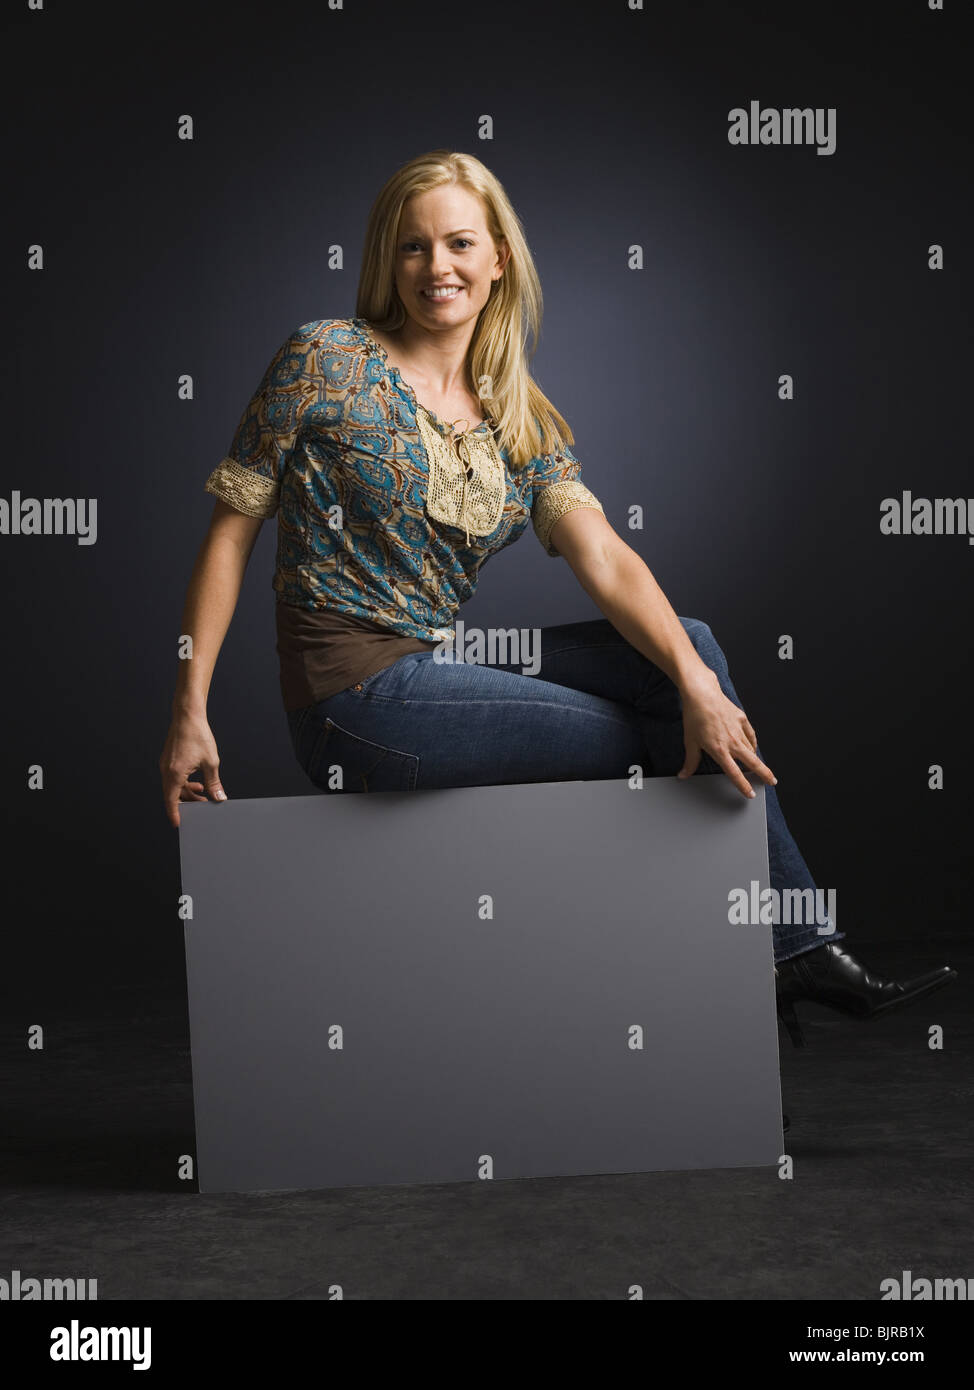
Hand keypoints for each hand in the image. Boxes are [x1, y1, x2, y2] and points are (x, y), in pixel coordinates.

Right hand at [159, 711, 226, 827]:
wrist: (188, 715)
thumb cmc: (198, 735)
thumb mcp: (211, 762)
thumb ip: (214, 783)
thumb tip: (219, 798)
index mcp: (175, 773)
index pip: (172, 800)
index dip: (175, 813)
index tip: (178, 824)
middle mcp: (166, 770)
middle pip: (173, 795)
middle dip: (187, 803)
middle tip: (201, 807)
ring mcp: (166, 764)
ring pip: (174, 786)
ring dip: (188, 792)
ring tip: (204, 794)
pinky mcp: (168, 760)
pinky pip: (174, 777)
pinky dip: (185, 783)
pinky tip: (198, 782)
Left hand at [676, 668, 776, 799]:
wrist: (702, 694)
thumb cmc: (694, 716)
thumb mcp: (690, 741)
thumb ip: (690, 761)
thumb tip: (683, 774)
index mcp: (719, 750)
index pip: (735, 773)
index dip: (743, 786)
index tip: (750, 793)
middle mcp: (732, 742)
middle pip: (753, 762)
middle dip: (764, 774)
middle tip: (771, 782)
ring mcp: (739, 730)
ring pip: (751, 749)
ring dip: (755, 759)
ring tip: (758, 767)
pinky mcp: (742, 719)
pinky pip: (751, 735)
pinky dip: (752, 743)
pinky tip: (753, 747)